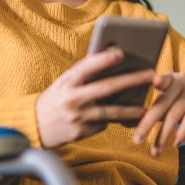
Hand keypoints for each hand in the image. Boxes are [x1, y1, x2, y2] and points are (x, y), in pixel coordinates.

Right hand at [36, 48, 153, 147]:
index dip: (104, 59)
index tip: (121, 52)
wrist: (34, 126)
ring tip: (145, 108)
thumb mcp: (64, 83)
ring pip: (111, 112)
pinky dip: (109, 120)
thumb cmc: (55, 98)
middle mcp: (72, 98)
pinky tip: (116, 119)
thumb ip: (84, 76)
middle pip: (107, 88)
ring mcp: (78, 117)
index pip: (87, 67)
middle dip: (132, 80)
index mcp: (67, 81)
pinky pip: (102, 125)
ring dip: (130, 110)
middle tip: (151, 74)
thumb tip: (113, 64)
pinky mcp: (81, 132)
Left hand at [132, 72, 184, 155]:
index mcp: (168, 78)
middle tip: (137, 139)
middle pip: (163, 102)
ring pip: (175, 114)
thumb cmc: (182, 102)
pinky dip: (182, 132)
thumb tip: (124, 121)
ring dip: (163, 135)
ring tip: (155, 150)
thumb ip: (149, 110)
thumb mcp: (167, 102)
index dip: (157, 80)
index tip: (154, 81)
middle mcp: (181, 80)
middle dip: (148, 122)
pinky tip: (175, 143)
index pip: (161, 79)